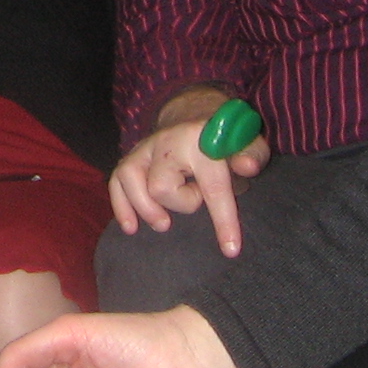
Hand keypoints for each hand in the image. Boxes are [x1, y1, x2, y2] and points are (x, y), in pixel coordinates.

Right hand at [106, 90, 270, 251]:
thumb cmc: (226, 141)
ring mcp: (146, 148)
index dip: (223, 220)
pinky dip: (121, 205)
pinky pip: (116, 180)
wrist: (197, 116)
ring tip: (164, 222)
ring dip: (145, 207)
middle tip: (197, 198)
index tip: (231, 250)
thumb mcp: (248, 143)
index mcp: (202, 139)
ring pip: (129, 178)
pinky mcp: (132, 157)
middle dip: (182, 203)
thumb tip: (247, 167)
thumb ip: (252, 154)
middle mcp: (168, 141)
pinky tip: (131, 227)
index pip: (212, 185)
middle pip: (161, 186)